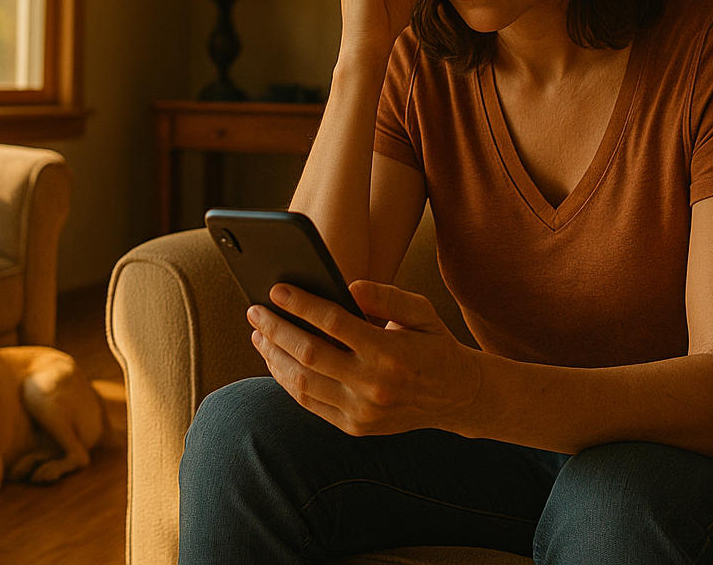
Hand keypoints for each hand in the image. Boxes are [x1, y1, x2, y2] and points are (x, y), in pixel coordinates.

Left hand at [248, 279, 483, 436]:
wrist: (457, 397)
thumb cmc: (433, 344)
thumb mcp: (421, 311)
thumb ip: (385, 295)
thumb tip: (347, 286)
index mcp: (391, 352)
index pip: (334, 323)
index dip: (301, 304)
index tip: (276, 289)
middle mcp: (374, 385)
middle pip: (310, 353)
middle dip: (276, 328)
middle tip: (255, 309)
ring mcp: (362, 411)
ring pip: (303, 382)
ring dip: (274, 356)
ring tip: (259, 333)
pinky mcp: (354, 427)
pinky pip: (310, 403)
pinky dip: (287, 381)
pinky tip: (276, 359)